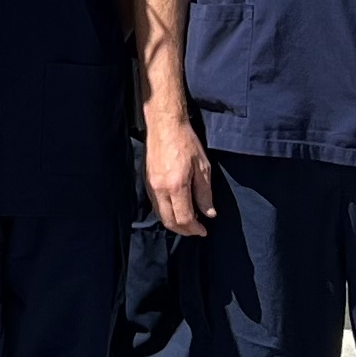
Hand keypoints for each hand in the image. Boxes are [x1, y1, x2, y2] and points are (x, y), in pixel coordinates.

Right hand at [145, 107, 215, 236]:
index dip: (195, 229)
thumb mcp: (203, 167)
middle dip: (184, 230)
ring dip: (174, 223)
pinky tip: (176, 209)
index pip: (184, 218)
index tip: (204, 231)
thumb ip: (205, 193)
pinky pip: (155, 205)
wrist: (165, 125)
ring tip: (188, 221)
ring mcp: (151, 186)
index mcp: (176, 186)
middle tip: (196, 230)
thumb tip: (209, 213)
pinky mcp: (146, 182)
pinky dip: (165, 213)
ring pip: (160, 215)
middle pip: (170, 221)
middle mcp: (160, 189)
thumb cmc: (186, 142)